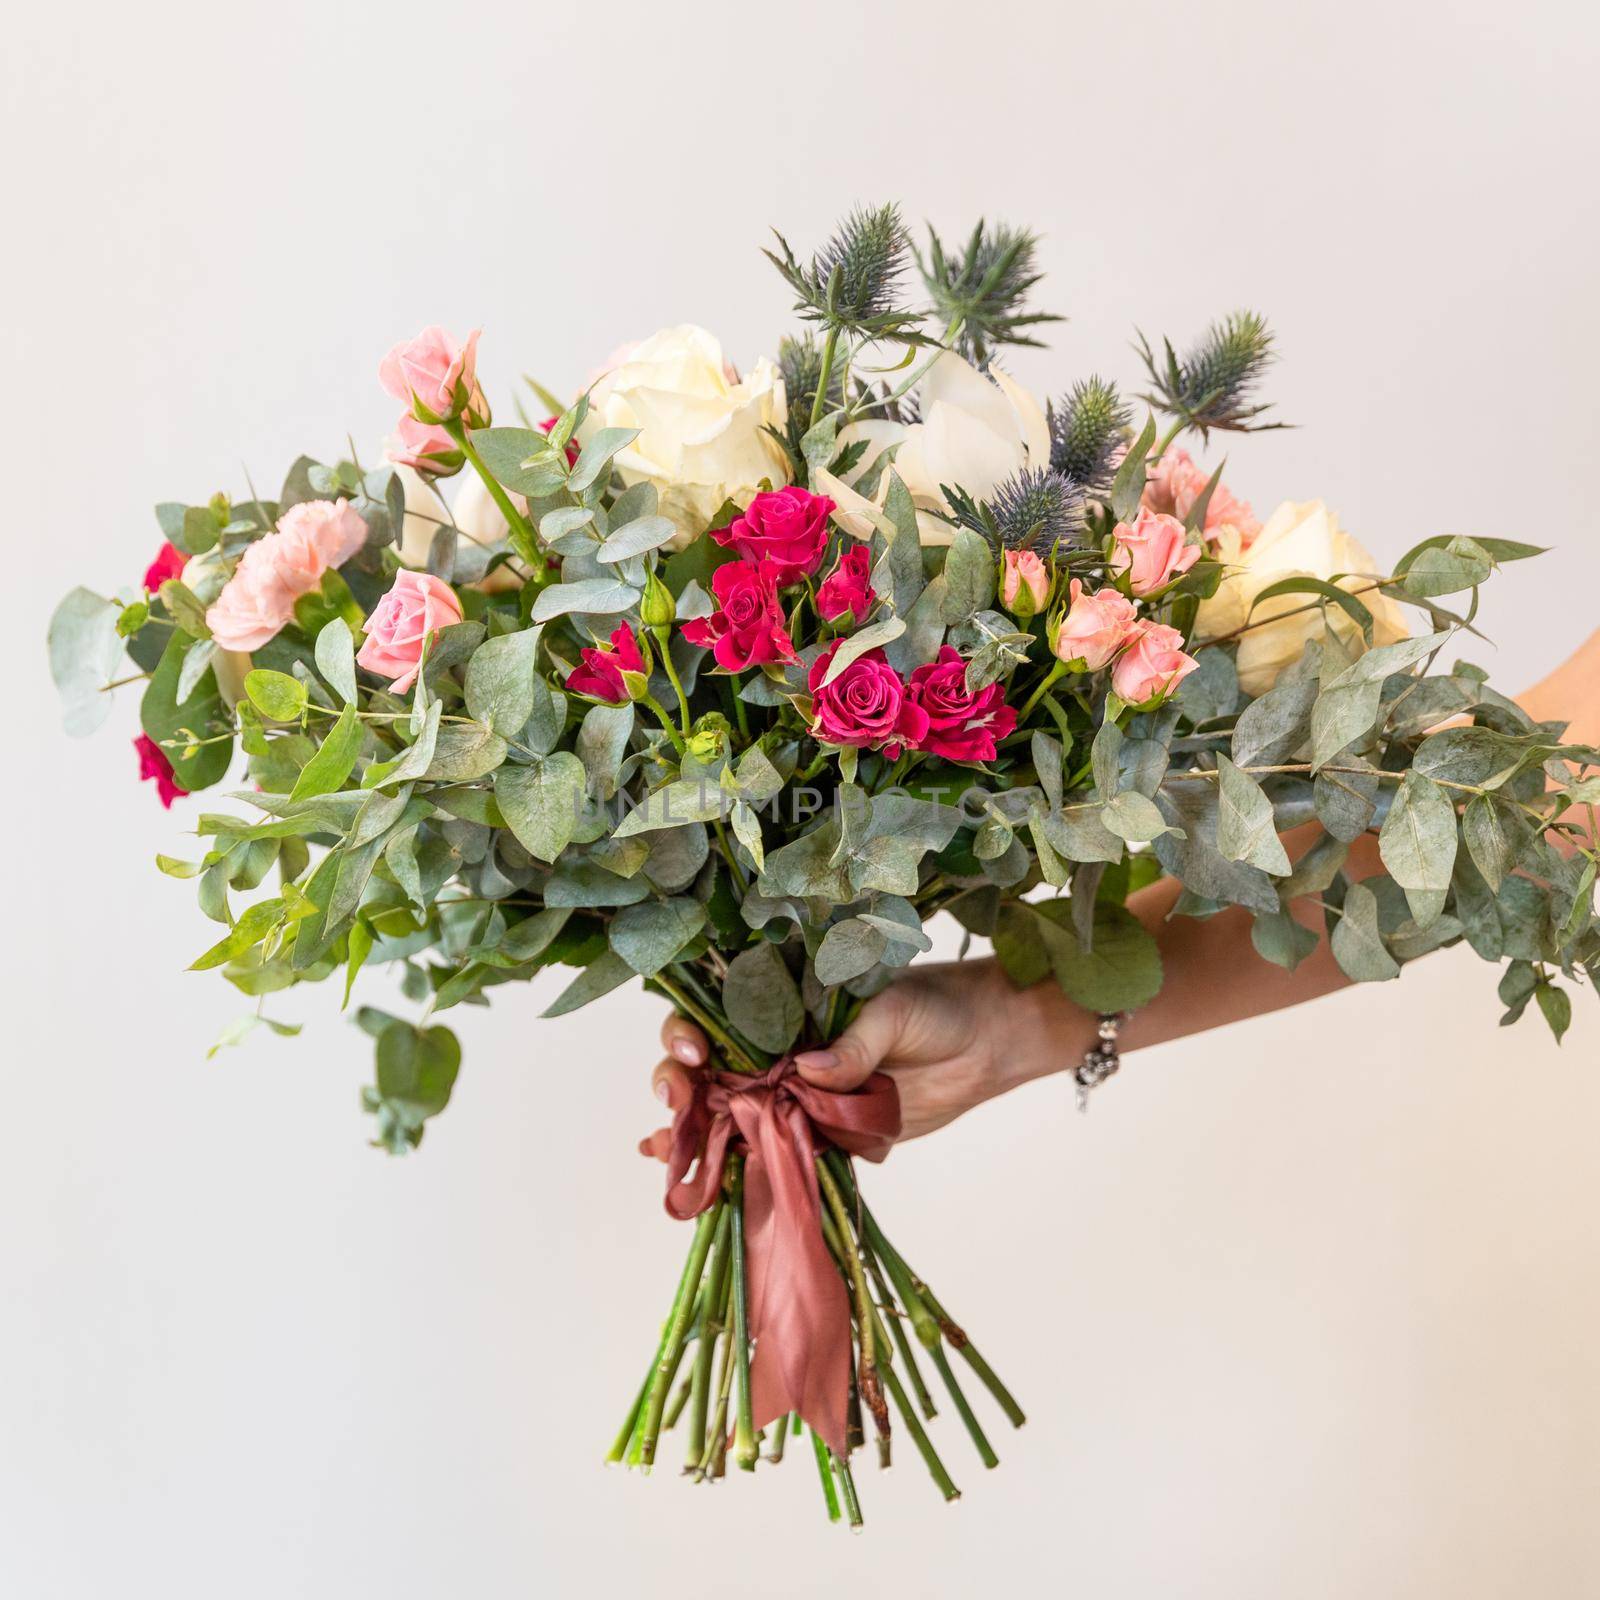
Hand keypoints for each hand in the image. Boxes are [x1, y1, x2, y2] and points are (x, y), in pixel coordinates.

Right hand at [638, 958, 1054, 1159]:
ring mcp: (796, 1093)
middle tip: (678, 1099)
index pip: (719, 1012)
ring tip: (662, 1149)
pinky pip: (774, 1151)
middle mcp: (780, 1046)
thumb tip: (809, 1072)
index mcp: (786, 1000)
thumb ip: (854, 1042)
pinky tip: (694, 1181)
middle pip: (709, 1066)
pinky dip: (734, 1164)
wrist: (986, 1043)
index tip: (697, 1053)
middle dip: (680, 1082)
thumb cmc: (937, 1007)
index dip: (691, 1030)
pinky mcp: (822, 1133)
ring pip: (730, 1111)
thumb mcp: (894, 1011)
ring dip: (691, 1130)